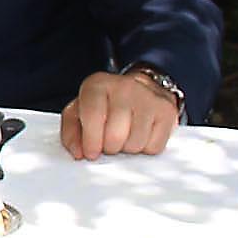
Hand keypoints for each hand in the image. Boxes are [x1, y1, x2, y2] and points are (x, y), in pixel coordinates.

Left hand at [58, 70, 182, 159]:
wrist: (140, 90)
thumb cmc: (104, 106)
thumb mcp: (79, 113)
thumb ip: (71, 133)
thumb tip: (79, 153)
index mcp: (97, 84)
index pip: (92, 115)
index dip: (90, 140)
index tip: (91, 152)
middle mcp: (125, 86)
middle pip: (115, 135)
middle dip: (109, 147)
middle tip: (108, 142)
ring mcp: (149, 98)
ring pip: (135, 144)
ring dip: (127, 148)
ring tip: (124, 136)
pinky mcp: (167, 111)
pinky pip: (153, 147)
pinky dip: (145, 148)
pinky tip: (140, 135)